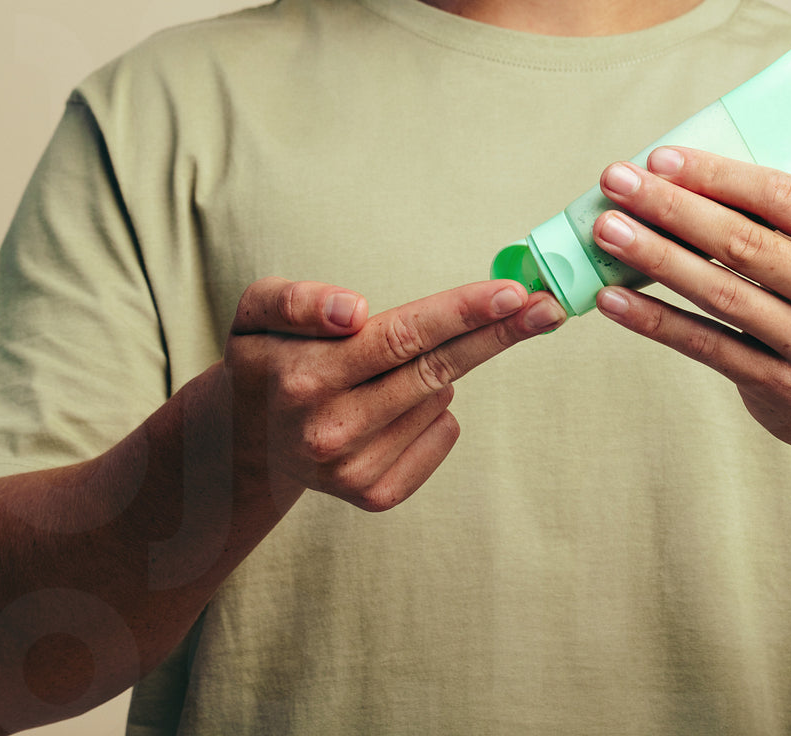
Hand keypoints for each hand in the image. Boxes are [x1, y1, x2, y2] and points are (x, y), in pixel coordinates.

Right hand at [223, 277, 564, 509]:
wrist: (244, 440)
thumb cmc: (265, 358)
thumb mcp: (257, 311)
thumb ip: (298, 301)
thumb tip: (352, 311)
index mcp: (304, 378)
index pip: (400, 337)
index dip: (462, 313)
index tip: (513, 293)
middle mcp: (330, 431)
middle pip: (436, 369)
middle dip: (496, 334)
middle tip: (546, 308)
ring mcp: (355, 471)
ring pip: (439, 397)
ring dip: (434, 370)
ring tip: (382, 371)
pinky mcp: (375, 496)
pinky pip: (442, 433)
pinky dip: (432, 409)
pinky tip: (390, 406)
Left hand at [590, 146, 790, 457]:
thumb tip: (694, 180)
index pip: (783, 198)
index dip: (717, 175)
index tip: (661, 157)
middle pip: (743, 243)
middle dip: (672, 207)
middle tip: (616, 182)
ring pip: (719, 294)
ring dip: (654, 258)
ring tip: (606, 232)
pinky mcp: (780, 389)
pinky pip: (706, 346)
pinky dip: (655, 320)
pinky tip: (614, 299)